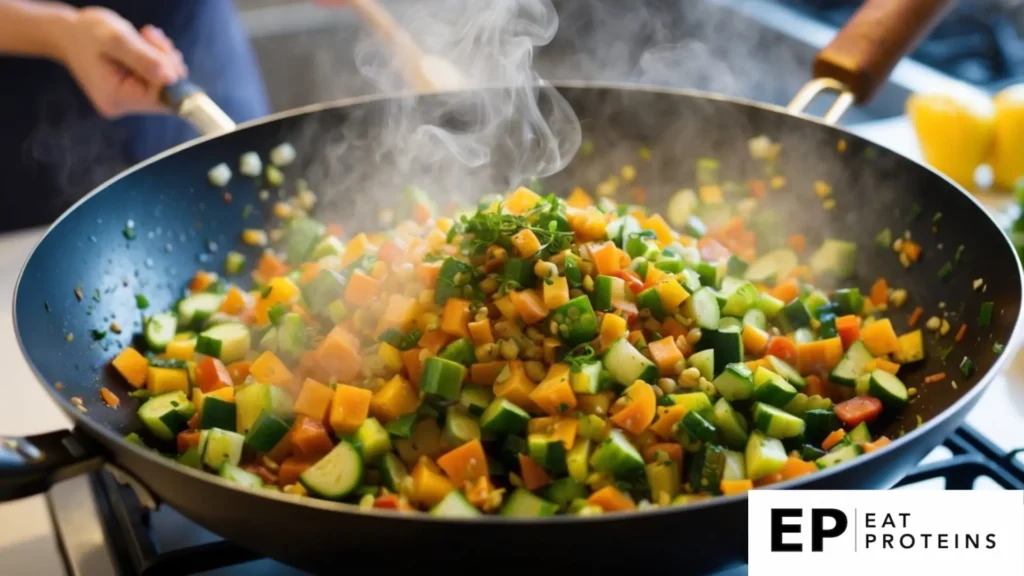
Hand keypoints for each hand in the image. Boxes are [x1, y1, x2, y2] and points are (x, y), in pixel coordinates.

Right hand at [54, 7, 186, 117]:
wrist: (68, 32)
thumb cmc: (87, 32)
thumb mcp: (116, 39)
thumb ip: (143, 58)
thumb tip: (171, 79)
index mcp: (116, 98)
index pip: (162, 96)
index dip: (170, 72)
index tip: (158, 46)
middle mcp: (123, 106)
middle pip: (165, 90)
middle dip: (166, 61)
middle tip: (150, 35)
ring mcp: (128, 99)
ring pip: (165, 82)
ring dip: (163, 56)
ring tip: (146, 34)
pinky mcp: (132, 90)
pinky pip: (157, 78)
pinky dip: (158, 58)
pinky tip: (146, 42)